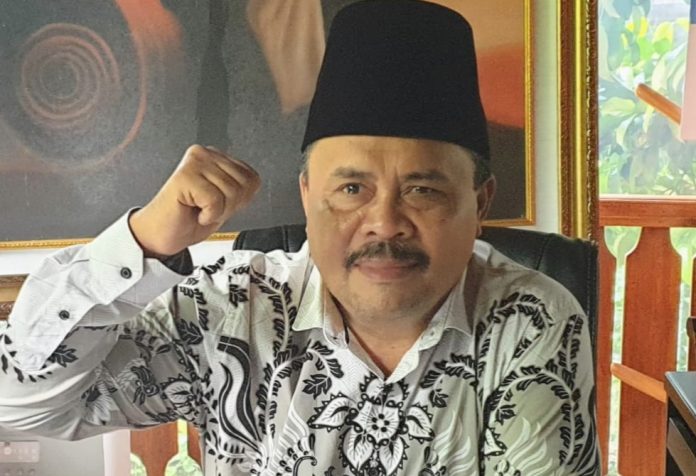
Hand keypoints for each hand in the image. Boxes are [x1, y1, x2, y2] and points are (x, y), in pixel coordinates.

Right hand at [129, 145, 259, 256]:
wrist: (161, 235)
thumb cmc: (189, 217)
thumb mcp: (226, 200)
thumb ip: (242, 187)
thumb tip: (254, 183)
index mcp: (216, 157)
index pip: (252, 179)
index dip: (240, 200)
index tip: (218, 204)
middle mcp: (205, 154)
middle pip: (243, 186)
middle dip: (229, 206)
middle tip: (207, 208)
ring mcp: (194, 162)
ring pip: (231, 193)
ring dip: (217, 211)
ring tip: (199, 209)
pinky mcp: (184, 176)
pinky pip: (215, 200)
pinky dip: (208, 214)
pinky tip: (193, 210)